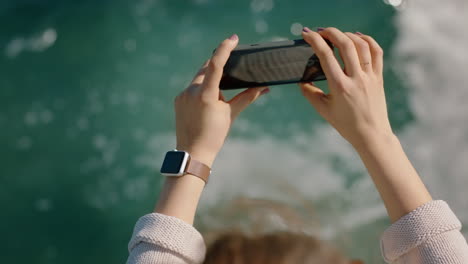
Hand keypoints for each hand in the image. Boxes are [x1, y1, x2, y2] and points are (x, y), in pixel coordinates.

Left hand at [175, 34, 268, 166]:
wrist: (193, 153)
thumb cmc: (214, 135)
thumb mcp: (231, 114)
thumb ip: (247, 98)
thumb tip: (264, 88)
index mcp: (206, 95)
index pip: (215, 65)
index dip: (224, 49)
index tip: (233, 39)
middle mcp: (191, 92)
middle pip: (206, 68)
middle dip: (218, 65)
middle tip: (231, 65)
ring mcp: (182, 95)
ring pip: (199, 78)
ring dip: (210, 80)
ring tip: (220, 95)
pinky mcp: (178, 100)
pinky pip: (192, 88)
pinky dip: (201, 89)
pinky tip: (207, 103)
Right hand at [300, 27, 392, 147]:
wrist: (371, 135)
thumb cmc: (345, 124)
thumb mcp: (323, 110)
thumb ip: (309, 93)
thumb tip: (301, 81)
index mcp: (339, 86)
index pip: (325, 55)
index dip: (315, 40)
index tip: (306, 34)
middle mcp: (356, 79)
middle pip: (345, 45)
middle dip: (331, 33)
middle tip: (321, 31)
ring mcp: (369, 77)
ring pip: (361, 45)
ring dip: (348, 35)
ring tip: (337, 34)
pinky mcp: (379, 77)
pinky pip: (377, 52)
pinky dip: (368, 41)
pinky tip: (358, 37)